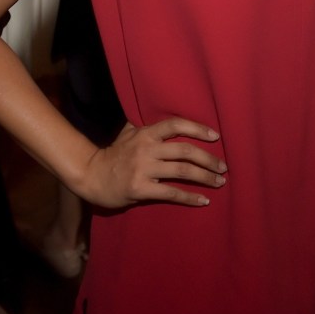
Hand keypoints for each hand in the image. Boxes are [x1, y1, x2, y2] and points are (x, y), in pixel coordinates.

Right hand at [77, 118, 226, 208]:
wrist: (90, 176)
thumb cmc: (113, 154)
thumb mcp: (127, 133)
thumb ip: (146, 125)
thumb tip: (162, 112)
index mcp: (146, 133)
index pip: (176, 125)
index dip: (198, 128)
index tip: (216, 136)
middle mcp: (147, 149)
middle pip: (186, 151)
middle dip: (209, 159)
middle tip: (224, 167)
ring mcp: (144, 169)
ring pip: (183, 171)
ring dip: (205, 177)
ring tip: (219, 182)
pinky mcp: (141, 189)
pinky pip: (172, 193)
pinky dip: (190, 197)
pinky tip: (204, 200)